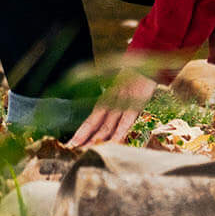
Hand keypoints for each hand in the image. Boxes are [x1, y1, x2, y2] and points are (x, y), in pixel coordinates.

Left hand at [64, 53, 187, 149]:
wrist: (143, 65)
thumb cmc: (132, 81)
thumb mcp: (118, 95)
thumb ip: (112, 109)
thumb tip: (105, 125)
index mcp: (105, 102)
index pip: (89, 121)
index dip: (80, 133)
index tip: (70, 144)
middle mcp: (109, 104)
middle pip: (94, 125)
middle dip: (83, 138)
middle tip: (71, 150)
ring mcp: (120, 105)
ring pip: (106, 125)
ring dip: (96, 139)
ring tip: (86, 150)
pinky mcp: (133, 106)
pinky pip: (124, 122)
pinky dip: (118, 133)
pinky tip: (112, 143)